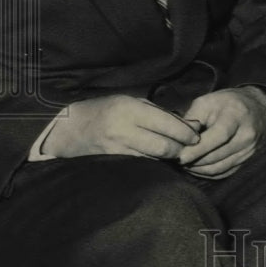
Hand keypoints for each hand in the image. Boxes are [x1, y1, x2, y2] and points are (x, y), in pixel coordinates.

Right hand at [42, 95, 201, 158]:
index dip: (185, 133)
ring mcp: (118, 149)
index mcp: (130, 110)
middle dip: (180, 149)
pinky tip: (158, 160)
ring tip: (176, 153)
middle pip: (163, 146)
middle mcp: (124, 130)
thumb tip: (185, 125)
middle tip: (188, 148)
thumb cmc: (106, 110)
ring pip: (154, 158)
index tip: (195, 137)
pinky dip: (154, 163)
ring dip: (168, 158)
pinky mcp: (114, 163)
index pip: (166, 124)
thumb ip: (156, 112)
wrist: (71, 129)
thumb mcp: (130, 101)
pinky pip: (142, 165)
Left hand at [178, 87, 265, 178]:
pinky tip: (196, 168)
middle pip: (217, 155)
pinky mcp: (247, 161)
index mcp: (236, 116)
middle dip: (194, 161)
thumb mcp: (209, 101)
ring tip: (184, 164)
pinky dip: (208, 173)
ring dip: (199, 169)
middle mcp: (246, 135)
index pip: (218, 136)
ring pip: (220, 168)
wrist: (259, 109)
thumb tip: (178, 140)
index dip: (198, 149)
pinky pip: (224, 173)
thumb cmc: (228, 103)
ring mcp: (249, 151)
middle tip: (176, 160)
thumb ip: (192, 119)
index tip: (181, 156)